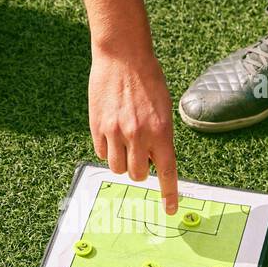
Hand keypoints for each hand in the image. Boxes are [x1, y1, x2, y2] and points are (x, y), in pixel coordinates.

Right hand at [88, 48, 178, 214]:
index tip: (169, 210)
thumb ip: (160, 136)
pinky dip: (107, 148)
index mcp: (161, 131)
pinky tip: (111, 130)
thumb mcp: (163, 109)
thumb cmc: (147, 80)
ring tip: (124, 142)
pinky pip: (102, 152)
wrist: (122, 56)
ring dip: (122, 161)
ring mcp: (116, 132)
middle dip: (139, 169)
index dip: (169, 194)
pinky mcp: (98, 127)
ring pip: (117, 168)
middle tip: (139, 153)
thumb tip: (154, 161)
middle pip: (138, 174)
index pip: (167, 172)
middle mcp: (139, 135)